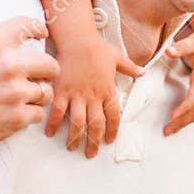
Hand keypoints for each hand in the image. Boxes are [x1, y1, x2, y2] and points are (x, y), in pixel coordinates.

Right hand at [0, 0, 58, 149]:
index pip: (26, 26)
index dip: (38, 28)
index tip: (42, 33)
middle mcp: (8, 67)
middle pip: (49, 63)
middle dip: (48, 68)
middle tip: (40, 74)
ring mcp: (15, 94)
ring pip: (46, 91)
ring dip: (39, 94)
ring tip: (25, 96)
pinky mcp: (18, 118)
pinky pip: (38, 113)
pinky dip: (30, 114)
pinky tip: (16, 113)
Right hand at [35, 0, 142, 157]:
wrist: (77, 38)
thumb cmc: (97, 47)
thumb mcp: (117, 57)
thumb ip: (130, 68)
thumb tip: (143, 72)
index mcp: (108, 90)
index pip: (113, 116)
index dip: (112, 130)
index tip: (109, 141)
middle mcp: (93, 96)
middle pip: (95, 125)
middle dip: (93, 142)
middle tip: (90, 154)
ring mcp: (76, 94)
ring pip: (77, 123)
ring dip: (75, 138)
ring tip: (72, 148)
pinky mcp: (61, 90)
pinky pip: (57, 112)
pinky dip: (54, 124)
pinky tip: (50, 134)